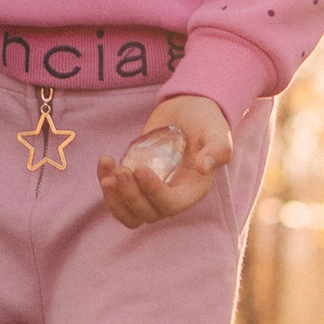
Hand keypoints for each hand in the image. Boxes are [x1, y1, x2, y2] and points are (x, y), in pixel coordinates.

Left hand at [97, 91, 233, 229]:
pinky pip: (119, 197)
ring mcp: (152, 191)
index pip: (171, 205)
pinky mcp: (136, 181)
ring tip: (107, 174)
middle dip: (131, 196)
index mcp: (192, 190)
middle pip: (148, 214)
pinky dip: (107, 186)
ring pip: (130, 213)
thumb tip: (204, 166)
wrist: (188, 110)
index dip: (154, 193)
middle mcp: (172, 196)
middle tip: (121, 170)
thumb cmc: (206, 121)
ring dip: (115, 199)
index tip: (141, 169)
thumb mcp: (217, 131)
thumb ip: (218, 148)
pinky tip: (105, 162)